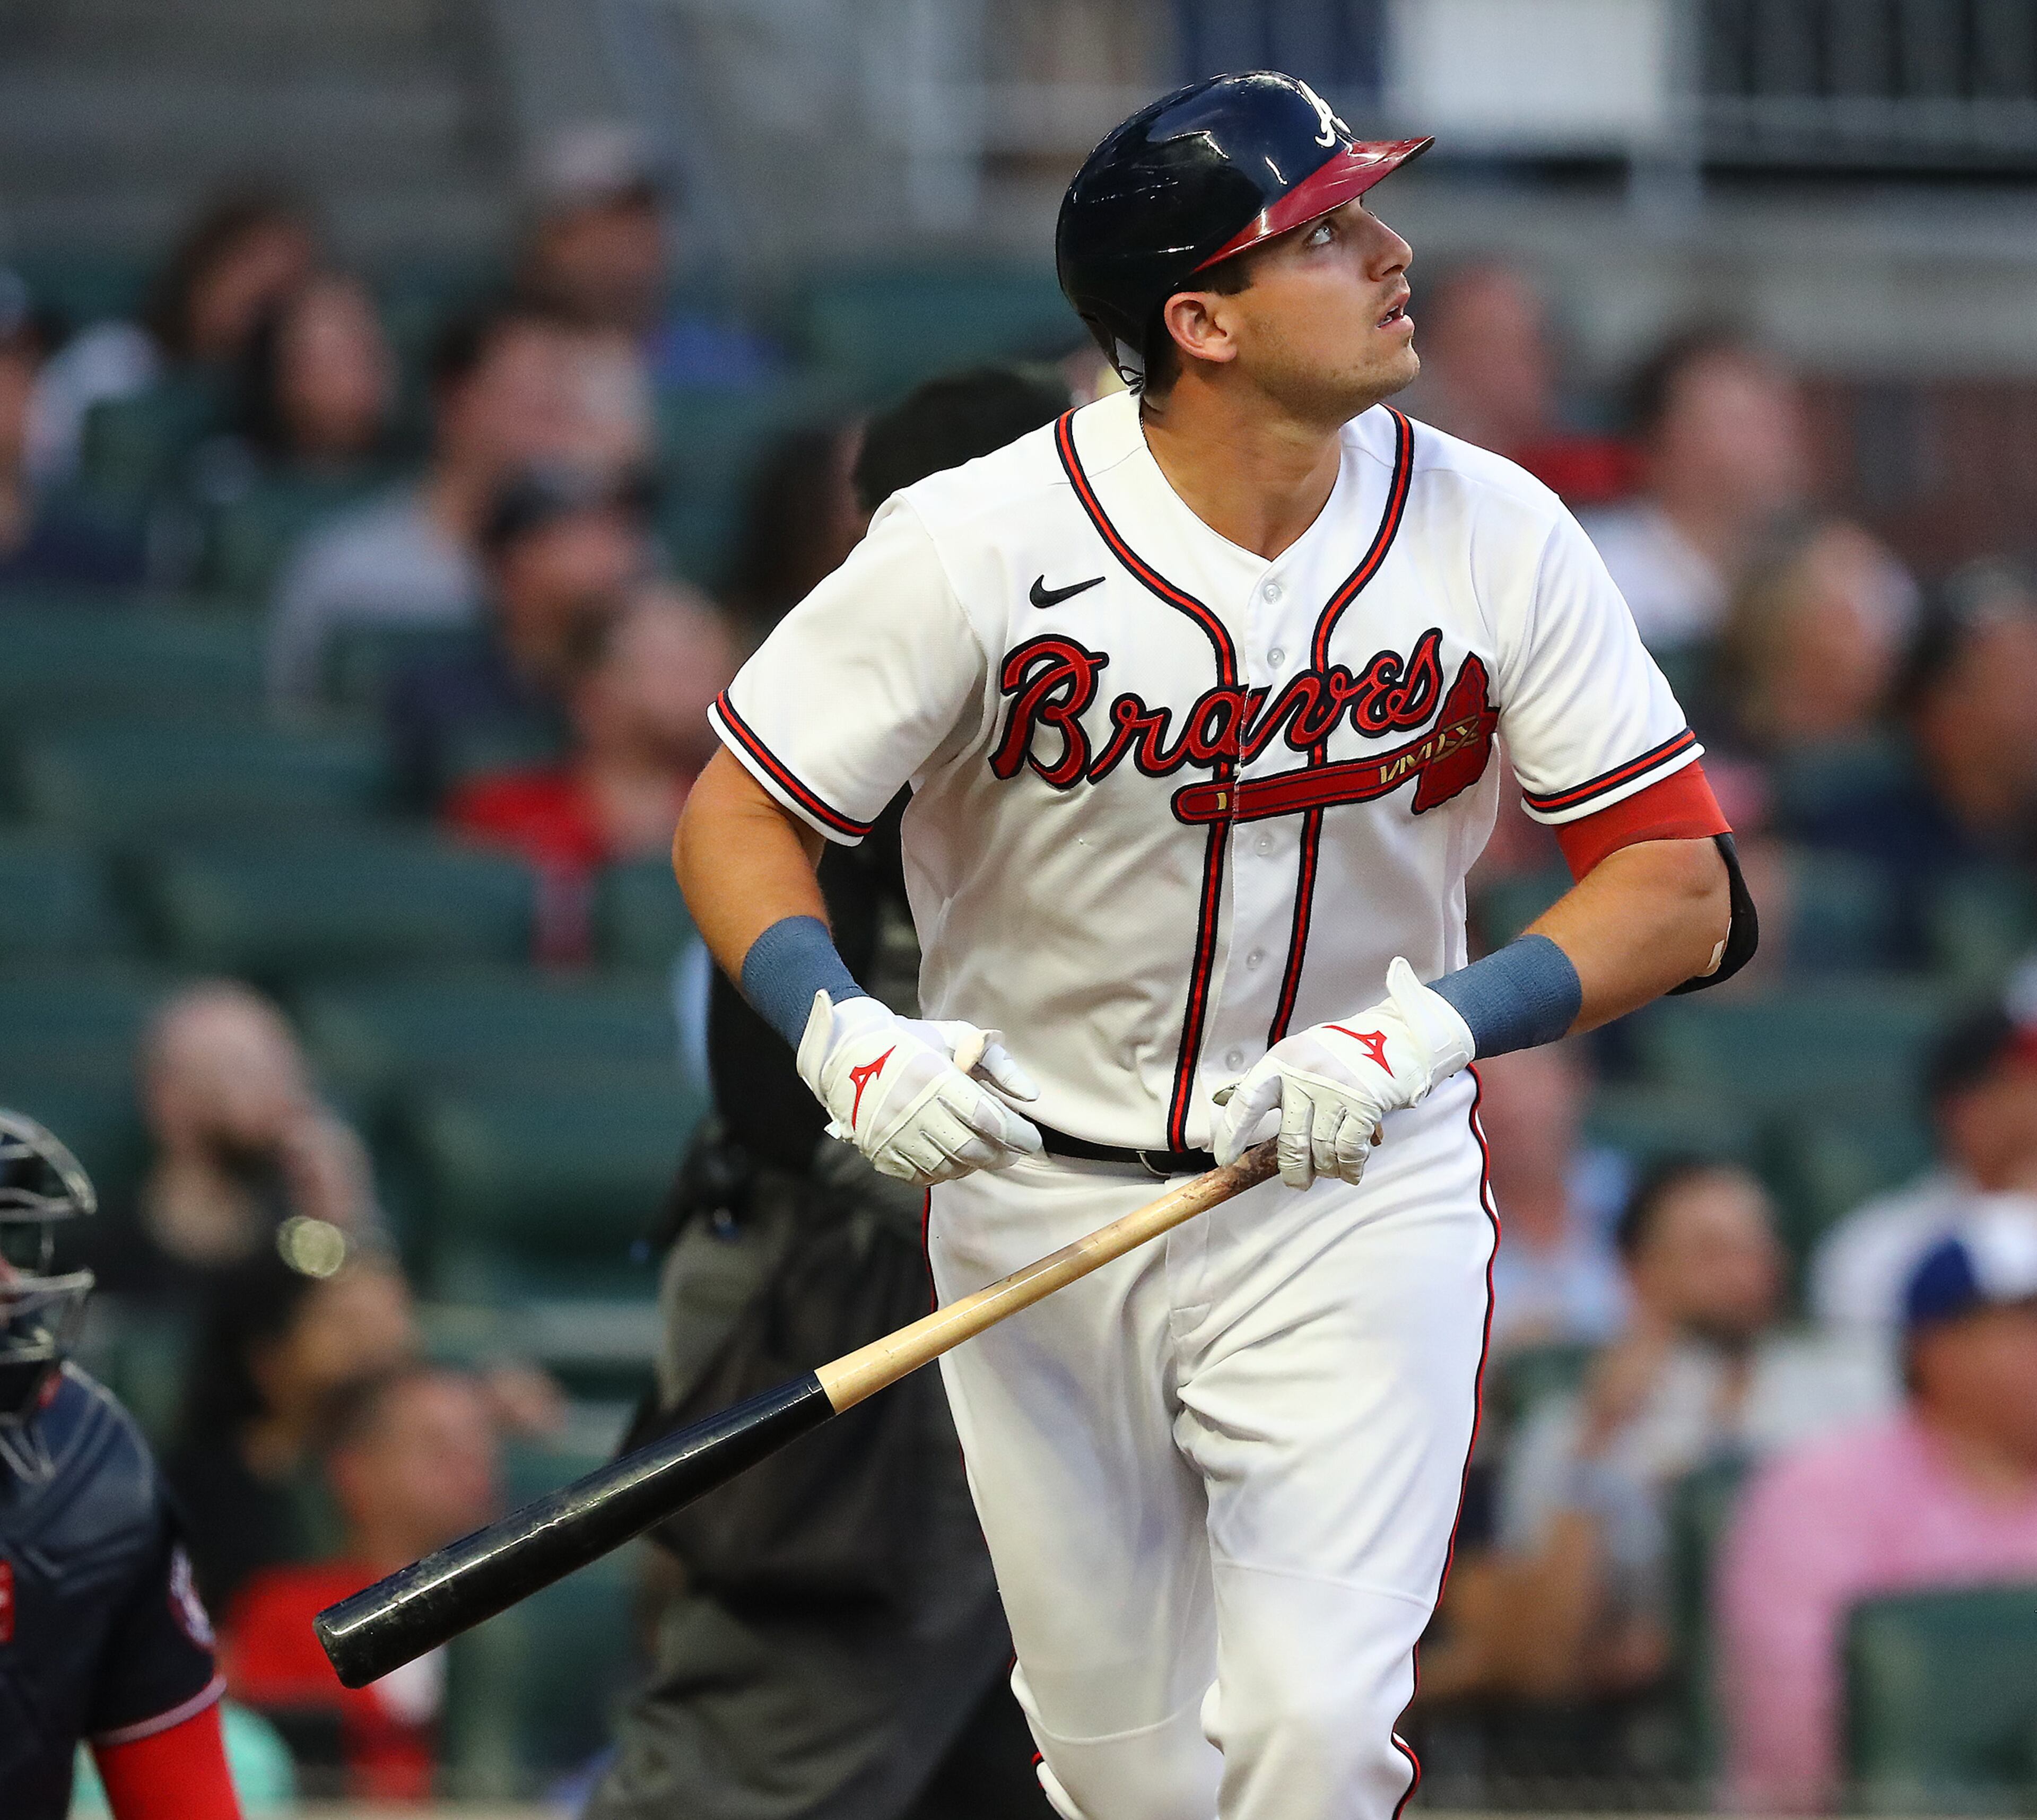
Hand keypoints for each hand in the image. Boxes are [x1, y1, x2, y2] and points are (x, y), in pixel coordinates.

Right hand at [796, 992, 1042, 1183]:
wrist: (847, 1052)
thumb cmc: (913, 1042)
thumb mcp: (957, 1037)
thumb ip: (999, 1063)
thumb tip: (1032, 1096)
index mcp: (932, 1077)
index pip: (986, 1119)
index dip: (1016, 1135)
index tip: (1032, 1138)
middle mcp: (910, 1110)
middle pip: (970, 1149)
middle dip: (1001, 1154)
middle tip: (1014, 1150)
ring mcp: (891, 1136)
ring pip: (948, 1168)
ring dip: (975, 1165)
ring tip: (986, 1152)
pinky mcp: (878, 1153)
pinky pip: (921, 1177)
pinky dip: (946, 1173)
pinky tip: (956, 1160)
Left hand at [1215, 958, 1473, 1188]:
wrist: (1397, 1038)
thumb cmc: (1342, 1052)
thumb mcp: (1300, 1055)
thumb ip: (1272, 1084)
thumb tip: (1231, 1113)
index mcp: (1283, 1059)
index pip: (1247, 1101)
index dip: (1232, 1134)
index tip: (1225, 1159)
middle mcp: (1306, 1074)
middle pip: (1289, 1139)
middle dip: (1292, 1170)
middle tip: (1296, 1181)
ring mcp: (1336, 1090)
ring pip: (1320, 1150)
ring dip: (1324, 1170)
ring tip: (1328, 1172)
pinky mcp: (1365, 1105)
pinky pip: (1348, 1151)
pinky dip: (1349, 1168)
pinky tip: (1350, 1172)